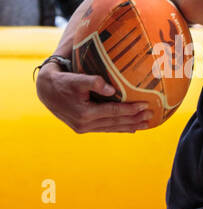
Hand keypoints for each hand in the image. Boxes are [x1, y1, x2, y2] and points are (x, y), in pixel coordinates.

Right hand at [36, 67, 152, 133]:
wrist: (45, 91)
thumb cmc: (62, 81)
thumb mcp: (75, 79)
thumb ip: (93, 82)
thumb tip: (111, 89)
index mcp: (85, 113)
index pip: (113, 112)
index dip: (131, 109)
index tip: (146, 105)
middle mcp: (85, 124)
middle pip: (115, 122)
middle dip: (135, 119)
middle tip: (152, 115)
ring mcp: (84, 128)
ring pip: (112, 127)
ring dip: (130, 126)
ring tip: (146, 124)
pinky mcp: (83, 128)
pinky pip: (105, 129)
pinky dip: (119, 128)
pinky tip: (132, 129)